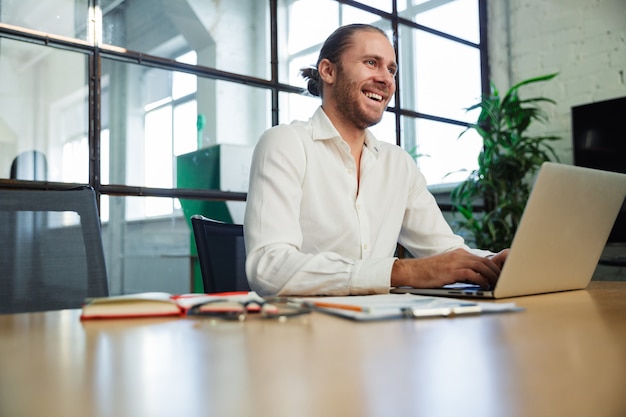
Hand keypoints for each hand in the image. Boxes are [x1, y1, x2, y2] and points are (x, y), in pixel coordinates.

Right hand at [391, 248, 507, 288]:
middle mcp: (459, 255)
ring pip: (481, 266)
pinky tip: (484, 286)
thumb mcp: (446, 267)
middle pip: (485, 262)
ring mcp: (456, 262)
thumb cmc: (427, 272)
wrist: (412, 271)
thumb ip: (460, 269)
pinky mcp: (452, 271)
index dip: (493, 268)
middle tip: (502, 282)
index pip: (481, 259)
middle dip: (496, 272)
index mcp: (459, 253)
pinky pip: (472, 274)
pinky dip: (481, 280)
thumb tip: (474, 278)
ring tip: (496, 285)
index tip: (499, 276)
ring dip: (492, 276)